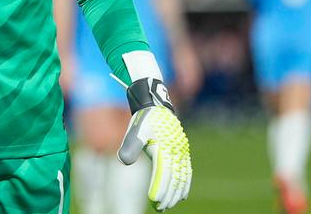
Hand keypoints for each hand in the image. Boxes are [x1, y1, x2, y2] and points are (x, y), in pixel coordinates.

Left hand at [118, 78, 191, 210]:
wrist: (156, 106)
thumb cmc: (143, 121)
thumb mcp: (135, 131)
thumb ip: (130, 146)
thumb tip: (123, 161)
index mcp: (164, 147)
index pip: (163, 172)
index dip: (159, 186)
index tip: (153, 199)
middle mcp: (176, 150)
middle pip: (174, 178)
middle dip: (168, 194)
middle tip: (160, 207)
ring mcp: (181, 152)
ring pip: (182, 177)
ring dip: (176, 192)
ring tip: (168, 205)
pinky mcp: (183, 152)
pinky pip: (187, 171)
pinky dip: (185, 184)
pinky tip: (182, 195)